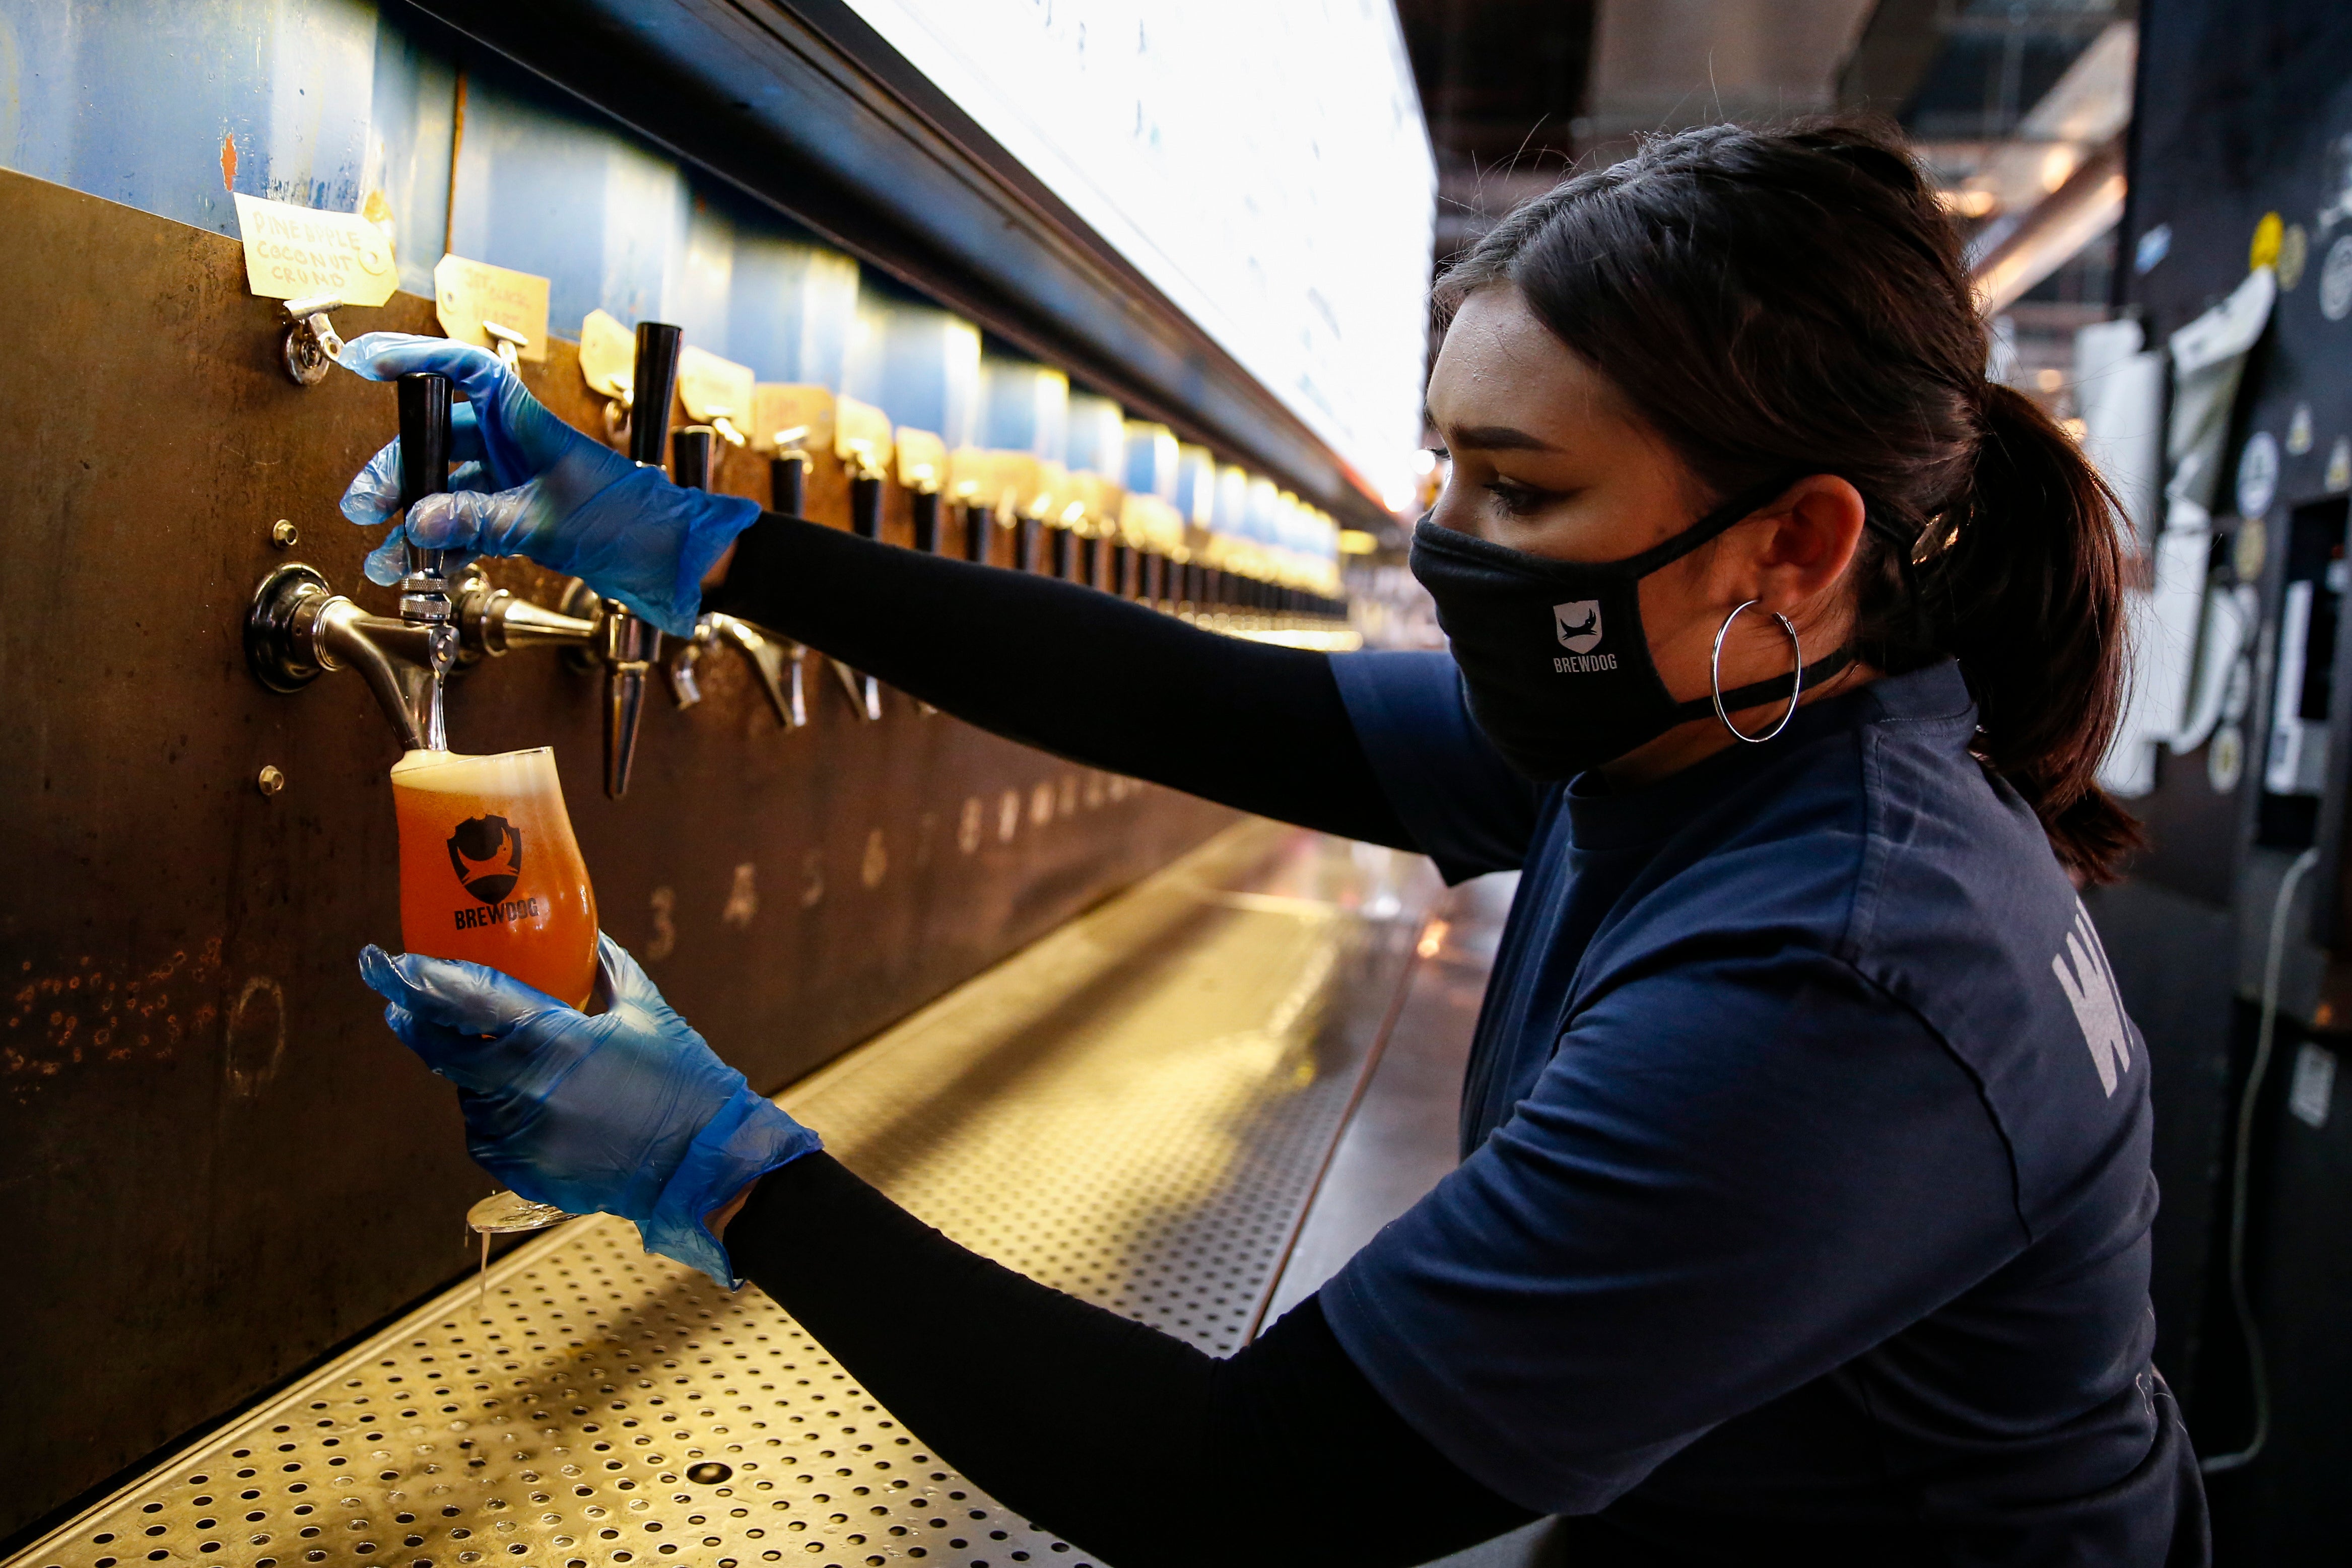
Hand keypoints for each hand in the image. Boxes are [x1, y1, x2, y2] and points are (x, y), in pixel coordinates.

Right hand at [336, 333, 762, 636]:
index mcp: (528, 423)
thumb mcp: (548, 521)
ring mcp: (516, 480)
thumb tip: (416, 521)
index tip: (370, 363)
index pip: (466, 372)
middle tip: (364, 506)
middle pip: (439, 440)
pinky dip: (442, 545)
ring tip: (383, 558)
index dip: (417, 359)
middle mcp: (516, 444)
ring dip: (412, 521)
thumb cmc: (633, 524)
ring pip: (446, 488)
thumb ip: (481, 520)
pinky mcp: (520, 516)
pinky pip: (466, 523)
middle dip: (397, 473)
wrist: (676, 561)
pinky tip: (418, 570)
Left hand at [358, 932, 819, 1285]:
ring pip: (467, 1094)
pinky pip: (485, 1134)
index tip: (382, 963)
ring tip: (516, 1066)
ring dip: (474, 1075)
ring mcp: (518, 1135)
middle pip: (443, 1052)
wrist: (703, 1163)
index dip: (417, 980)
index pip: (465, 1001)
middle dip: (420, 1025)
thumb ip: (604, 969)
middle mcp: (522, 1088)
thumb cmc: (683, 1081)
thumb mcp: (645, 1010)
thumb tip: (584, 936)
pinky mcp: (521, 1171)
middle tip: (405, 1006)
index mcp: (552, 1039)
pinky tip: (533, 1107)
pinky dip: (496, 1115)